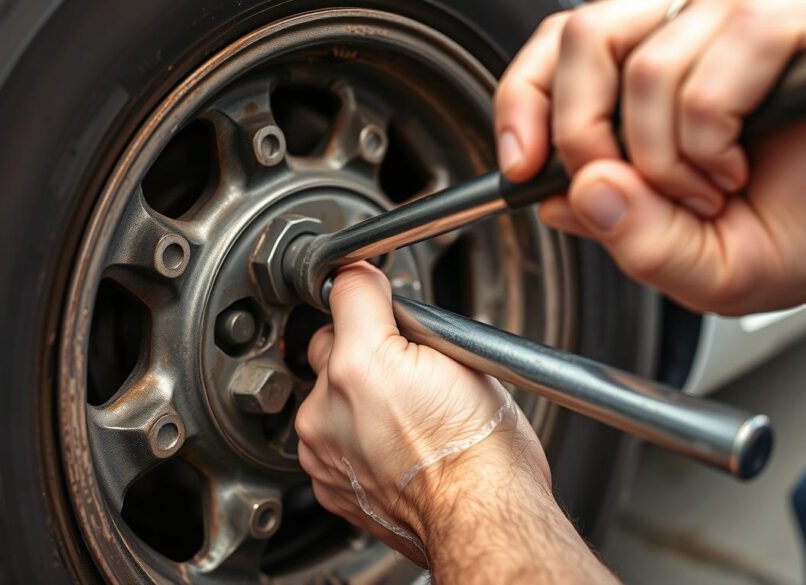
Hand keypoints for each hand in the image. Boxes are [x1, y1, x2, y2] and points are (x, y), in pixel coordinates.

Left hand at [295, 264, 546, 560]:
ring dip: (352, 397)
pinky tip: (390, 443)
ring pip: (325, 397)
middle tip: (405, 366)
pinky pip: (328, 442)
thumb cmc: (482, 447)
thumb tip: (385, 296)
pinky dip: (351, 439)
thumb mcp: (461, 355)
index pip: (344, 289)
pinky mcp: (326, 482)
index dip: (371, 292)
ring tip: (402, 413)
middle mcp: (327, 406)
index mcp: (359, 363)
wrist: (482, 515)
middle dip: (360, 346)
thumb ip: (408, 322)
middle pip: (328, 346)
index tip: (380, 299)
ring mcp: (323, 449)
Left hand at [495, 0, 805, 340]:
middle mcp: (677, 39)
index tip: (523, 163)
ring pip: (646, 68)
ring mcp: (729, 26)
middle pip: (585, 38)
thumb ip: (625, 235)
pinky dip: (713, 139)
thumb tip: (578, 190)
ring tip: (704, 188)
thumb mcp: (681, 265)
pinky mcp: (788, 25)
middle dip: (589, 134)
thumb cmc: (773, 239)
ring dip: (666, 156)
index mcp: (634, 80)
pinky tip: (736, 163)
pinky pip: (714, 75)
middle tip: (631, 186)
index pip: (552, 52)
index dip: (522, 102)